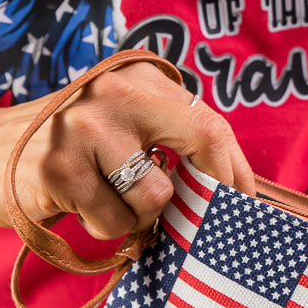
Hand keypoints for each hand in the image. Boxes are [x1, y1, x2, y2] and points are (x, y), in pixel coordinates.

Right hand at [0, 59, 254, 238]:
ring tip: (110, 203)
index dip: (236, 172)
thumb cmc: (69, 151)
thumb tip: (231, 194)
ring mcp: (86, 127)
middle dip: (212, 193)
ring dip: (141, 218)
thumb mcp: (121, 127)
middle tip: (207, 223)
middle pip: (203, 140)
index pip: (211, 123)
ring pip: (157, 197)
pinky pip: (115, 222)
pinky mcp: (60, 169)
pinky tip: (79, 208)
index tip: (246, 205)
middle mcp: (118, 92)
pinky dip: (106, 229)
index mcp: (140, 78)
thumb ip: (168, 144)